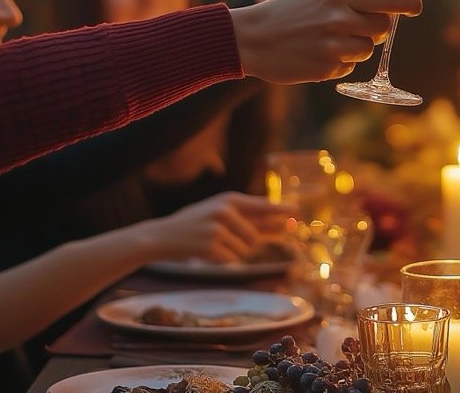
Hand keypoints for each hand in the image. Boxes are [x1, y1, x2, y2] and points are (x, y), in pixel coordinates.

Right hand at [143, 192, 292, 262]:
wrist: (161, 236)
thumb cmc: (194, 225)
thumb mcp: (219, 214)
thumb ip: (248, 219)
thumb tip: (280, 226)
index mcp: (229, 199)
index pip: (262, 206)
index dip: (281, 210)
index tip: (298, 211)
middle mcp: (225, 211)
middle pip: (255, 236)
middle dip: (244, 243)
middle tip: (220, 239)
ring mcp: (218, 228)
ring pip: (244, 250)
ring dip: (231, 252)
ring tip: (210, 243)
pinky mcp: (211, 246)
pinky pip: (232, 260)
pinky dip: (222, 260)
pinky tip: (205, 253)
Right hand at [231, 0, 421, 83]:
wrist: (249, 38)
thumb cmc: (285, 12)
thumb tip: (385, 7)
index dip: (408, 2)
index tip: (417, 5)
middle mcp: (338, 20)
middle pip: (382, 28)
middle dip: (377, 28)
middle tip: (360, 26)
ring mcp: (332, 47)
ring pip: (366, 49)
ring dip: (356, 46)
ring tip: (328, 39)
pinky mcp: (326, 70)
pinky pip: (349, 68)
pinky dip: (339, 63)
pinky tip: (317, 54)